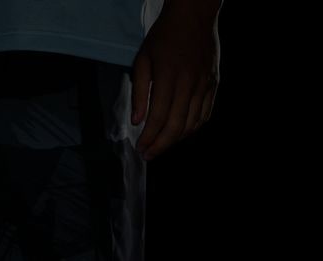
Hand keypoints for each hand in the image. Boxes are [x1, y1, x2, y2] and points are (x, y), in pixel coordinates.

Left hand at [131, 5, 220, 159]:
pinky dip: (192, 128)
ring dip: (175, 140)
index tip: (140, 148)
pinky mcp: (213, 84)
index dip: (148, 137)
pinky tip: (180, 133)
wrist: (194, 16)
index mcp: (168, 77)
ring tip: (161, 146)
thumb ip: (139, 92)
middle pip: (175, 126)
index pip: (158, 117)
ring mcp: (204, 85)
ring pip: (191, 123)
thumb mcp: (143, 60)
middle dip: (160, 145)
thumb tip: (136, 121)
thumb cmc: (164, 37)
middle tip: (149, 155)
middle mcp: (188, 83)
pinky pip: (205, 114)